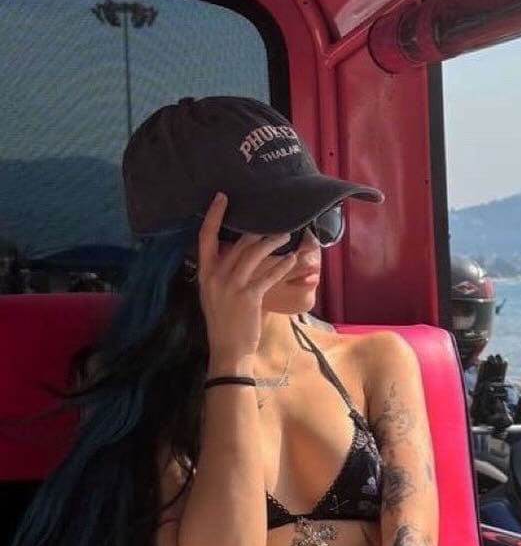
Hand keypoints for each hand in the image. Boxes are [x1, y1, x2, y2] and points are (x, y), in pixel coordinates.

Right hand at [196, 193, 297, 368]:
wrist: (227, 349)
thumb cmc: (223, 321)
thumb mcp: (213, 293)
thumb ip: (221, 272)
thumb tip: (235, 252)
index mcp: (204, 274)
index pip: (205, 238)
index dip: (213, 216)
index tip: (223, 197)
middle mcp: (215, 277)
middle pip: (238, 243)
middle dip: (258, 230)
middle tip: (275, 219)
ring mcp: (231, 286)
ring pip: (254, 254)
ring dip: (273, 242)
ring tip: (287, 235)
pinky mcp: (249, 297)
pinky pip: (268, 275)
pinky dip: (282, 266)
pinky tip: (291, 258)